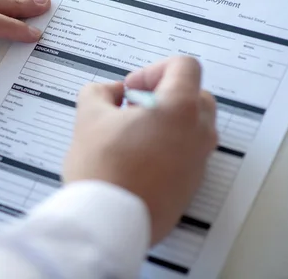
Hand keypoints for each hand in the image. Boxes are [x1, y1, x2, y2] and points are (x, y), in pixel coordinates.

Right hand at [63, 56, 216, 243]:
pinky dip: (168, 146)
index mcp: (179, 109)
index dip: (153, 69)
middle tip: (133, 108)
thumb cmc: (102, 169)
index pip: (185, 66)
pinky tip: (136, 157)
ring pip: (193, 125)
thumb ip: (100, 91)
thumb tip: (111, 92)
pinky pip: (187, 152)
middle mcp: (198, 133)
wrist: (108, 221)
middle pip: (195, 94)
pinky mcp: (191, 184)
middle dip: (164, 94)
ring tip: (133, 133)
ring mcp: (198, 161)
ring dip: (167, 120)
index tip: (131, 89)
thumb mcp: (89, 116)